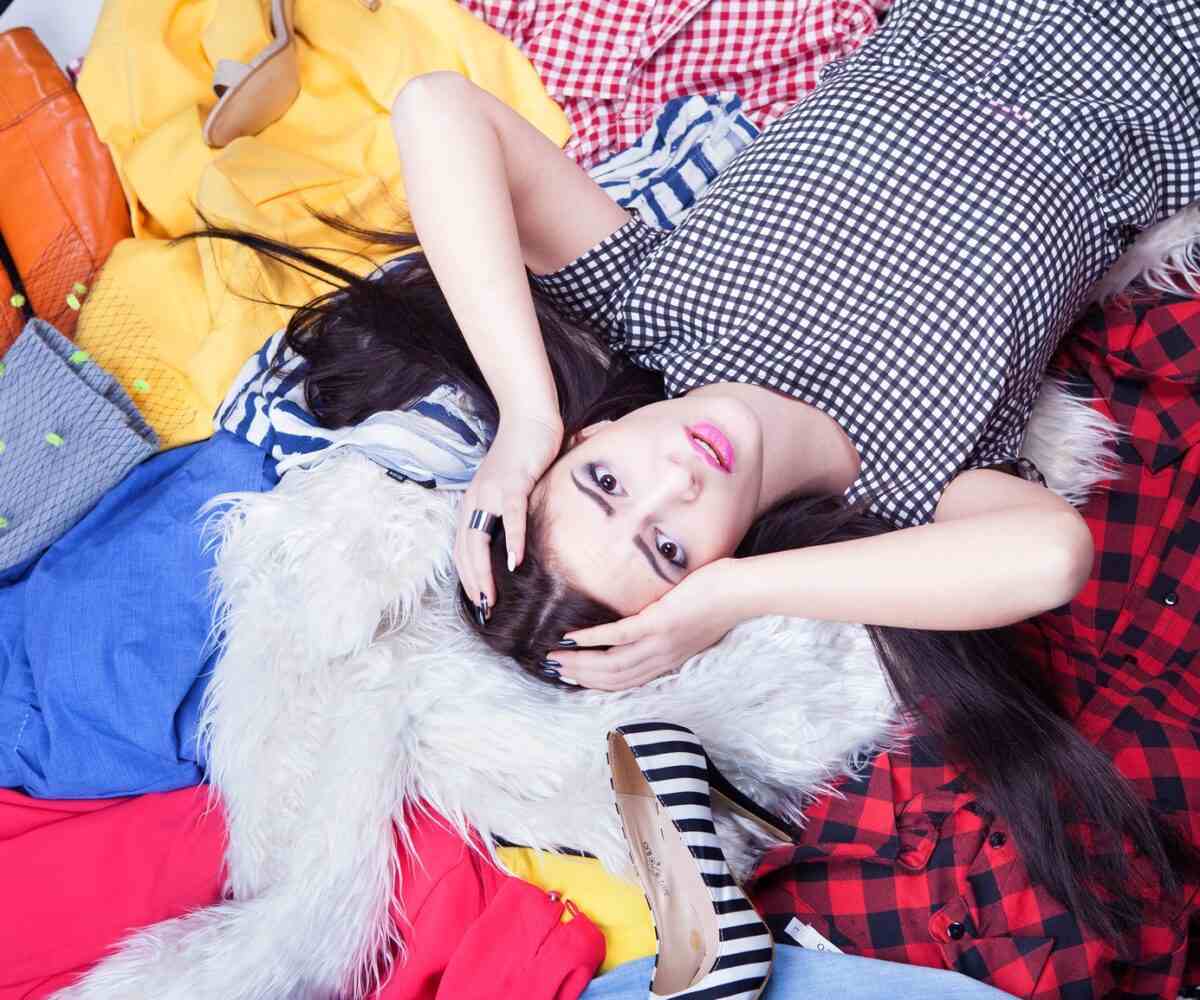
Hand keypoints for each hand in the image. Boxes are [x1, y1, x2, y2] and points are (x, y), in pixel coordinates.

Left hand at [456, 409, 562, 621]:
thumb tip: (510, 542)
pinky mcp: (515, 483)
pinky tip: (515, 561)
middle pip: (466, 549)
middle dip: (472, 582)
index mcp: (472, 503)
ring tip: (491, 596)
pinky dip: (513, 541)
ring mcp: (492, 492)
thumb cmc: (522, 455)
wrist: (530, 420)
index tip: (477, 600)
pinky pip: (511, 517)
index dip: (465, 576)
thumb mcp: (506, 490)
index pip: (461, 548)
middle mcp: (476, 499)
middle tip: (483, 608)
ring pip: (481, 538)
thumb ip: (503, 513)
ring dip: (484, 570)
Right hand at [550, 558, 744, 689]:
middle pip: (613, 677)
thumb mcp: (691, 625)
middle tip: (553, 668)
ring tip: (555, 656)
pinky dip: (592, 639)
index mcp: (667, 660)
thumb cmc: (720, 600)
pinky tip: (572, 637)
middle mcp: (661, 658)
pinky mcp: (658, 622)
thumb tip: (649, 623)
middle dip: (580, 675)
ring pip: (611, 663)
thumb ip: (668, 631)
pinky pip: (618, 636)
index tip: (572, 677)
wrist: (742, 593)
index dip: (596, 682)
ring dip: (579, 662)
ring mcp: (659, 642)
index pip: (626, 681)